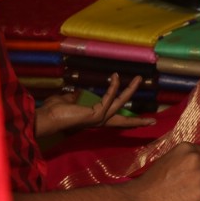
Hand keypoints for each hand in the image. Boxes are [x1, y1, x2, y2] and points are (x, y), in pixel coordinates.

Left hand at [34, 74, 154, 136]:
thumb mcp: (67, 101)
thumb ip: (74, 97)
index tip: (142, 123)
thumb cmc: (53, 111)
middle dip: (139, 120)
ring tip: (139, 78)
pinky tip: (115, 77)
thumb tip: (76, 92)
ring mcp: (99, 118)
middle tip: (154, 120)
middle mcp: (99, 121)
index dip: (128, 121)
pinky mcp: (97, 114)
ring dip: (130, 90)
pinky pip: (109, 98)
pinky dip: (113, 87)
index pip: (115, 121)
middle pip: (124, 121)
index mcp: (94, 119)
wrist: (46, 118)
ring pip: (120, 104)